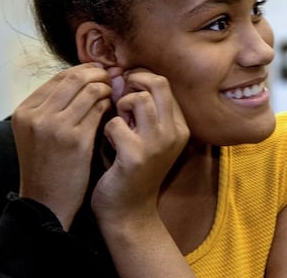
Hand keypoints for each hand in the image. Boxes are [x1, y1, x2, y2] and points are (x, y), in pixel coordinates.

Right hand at [11, 62, 112, 229]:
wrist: (47, 202)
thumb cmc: (49, 164)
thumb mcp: (39, 131)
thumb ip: (56, 105)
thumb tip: (87, 75)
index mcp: (25, 111)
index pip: (60, 77)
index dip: (84, 71)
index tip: (101, 72)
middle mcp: (37, 116)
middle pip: (75, 78)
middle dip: (98, 74)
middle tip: (114, 78)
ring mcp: (55, 127)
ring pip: (90, 90)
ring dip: (107, 88)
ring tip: (115, 93)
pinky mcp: (76, 140)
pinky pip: (100, 109)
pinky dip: (110, 104)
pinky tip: (115, 110)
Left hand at [91, 69, 188, 225]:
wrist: (128, 211)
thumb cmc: (131, 169)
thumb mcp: (145, 135)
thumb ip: (140, 109)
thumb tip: (121, 76)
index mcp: (179, 126)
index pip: (164, 83)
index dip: (140, 78)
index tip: (124, 85)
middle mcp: (175, 132)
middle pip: (157, 84)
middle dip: (132, 83)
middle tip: (118, 96)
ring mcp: (158, 144)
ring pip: (138, 99)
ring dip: (119, 106)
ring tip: (116, 122)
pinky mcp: (137, 155)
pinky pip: (115, 124)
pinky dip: (107, 130)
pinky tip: (109, 144)